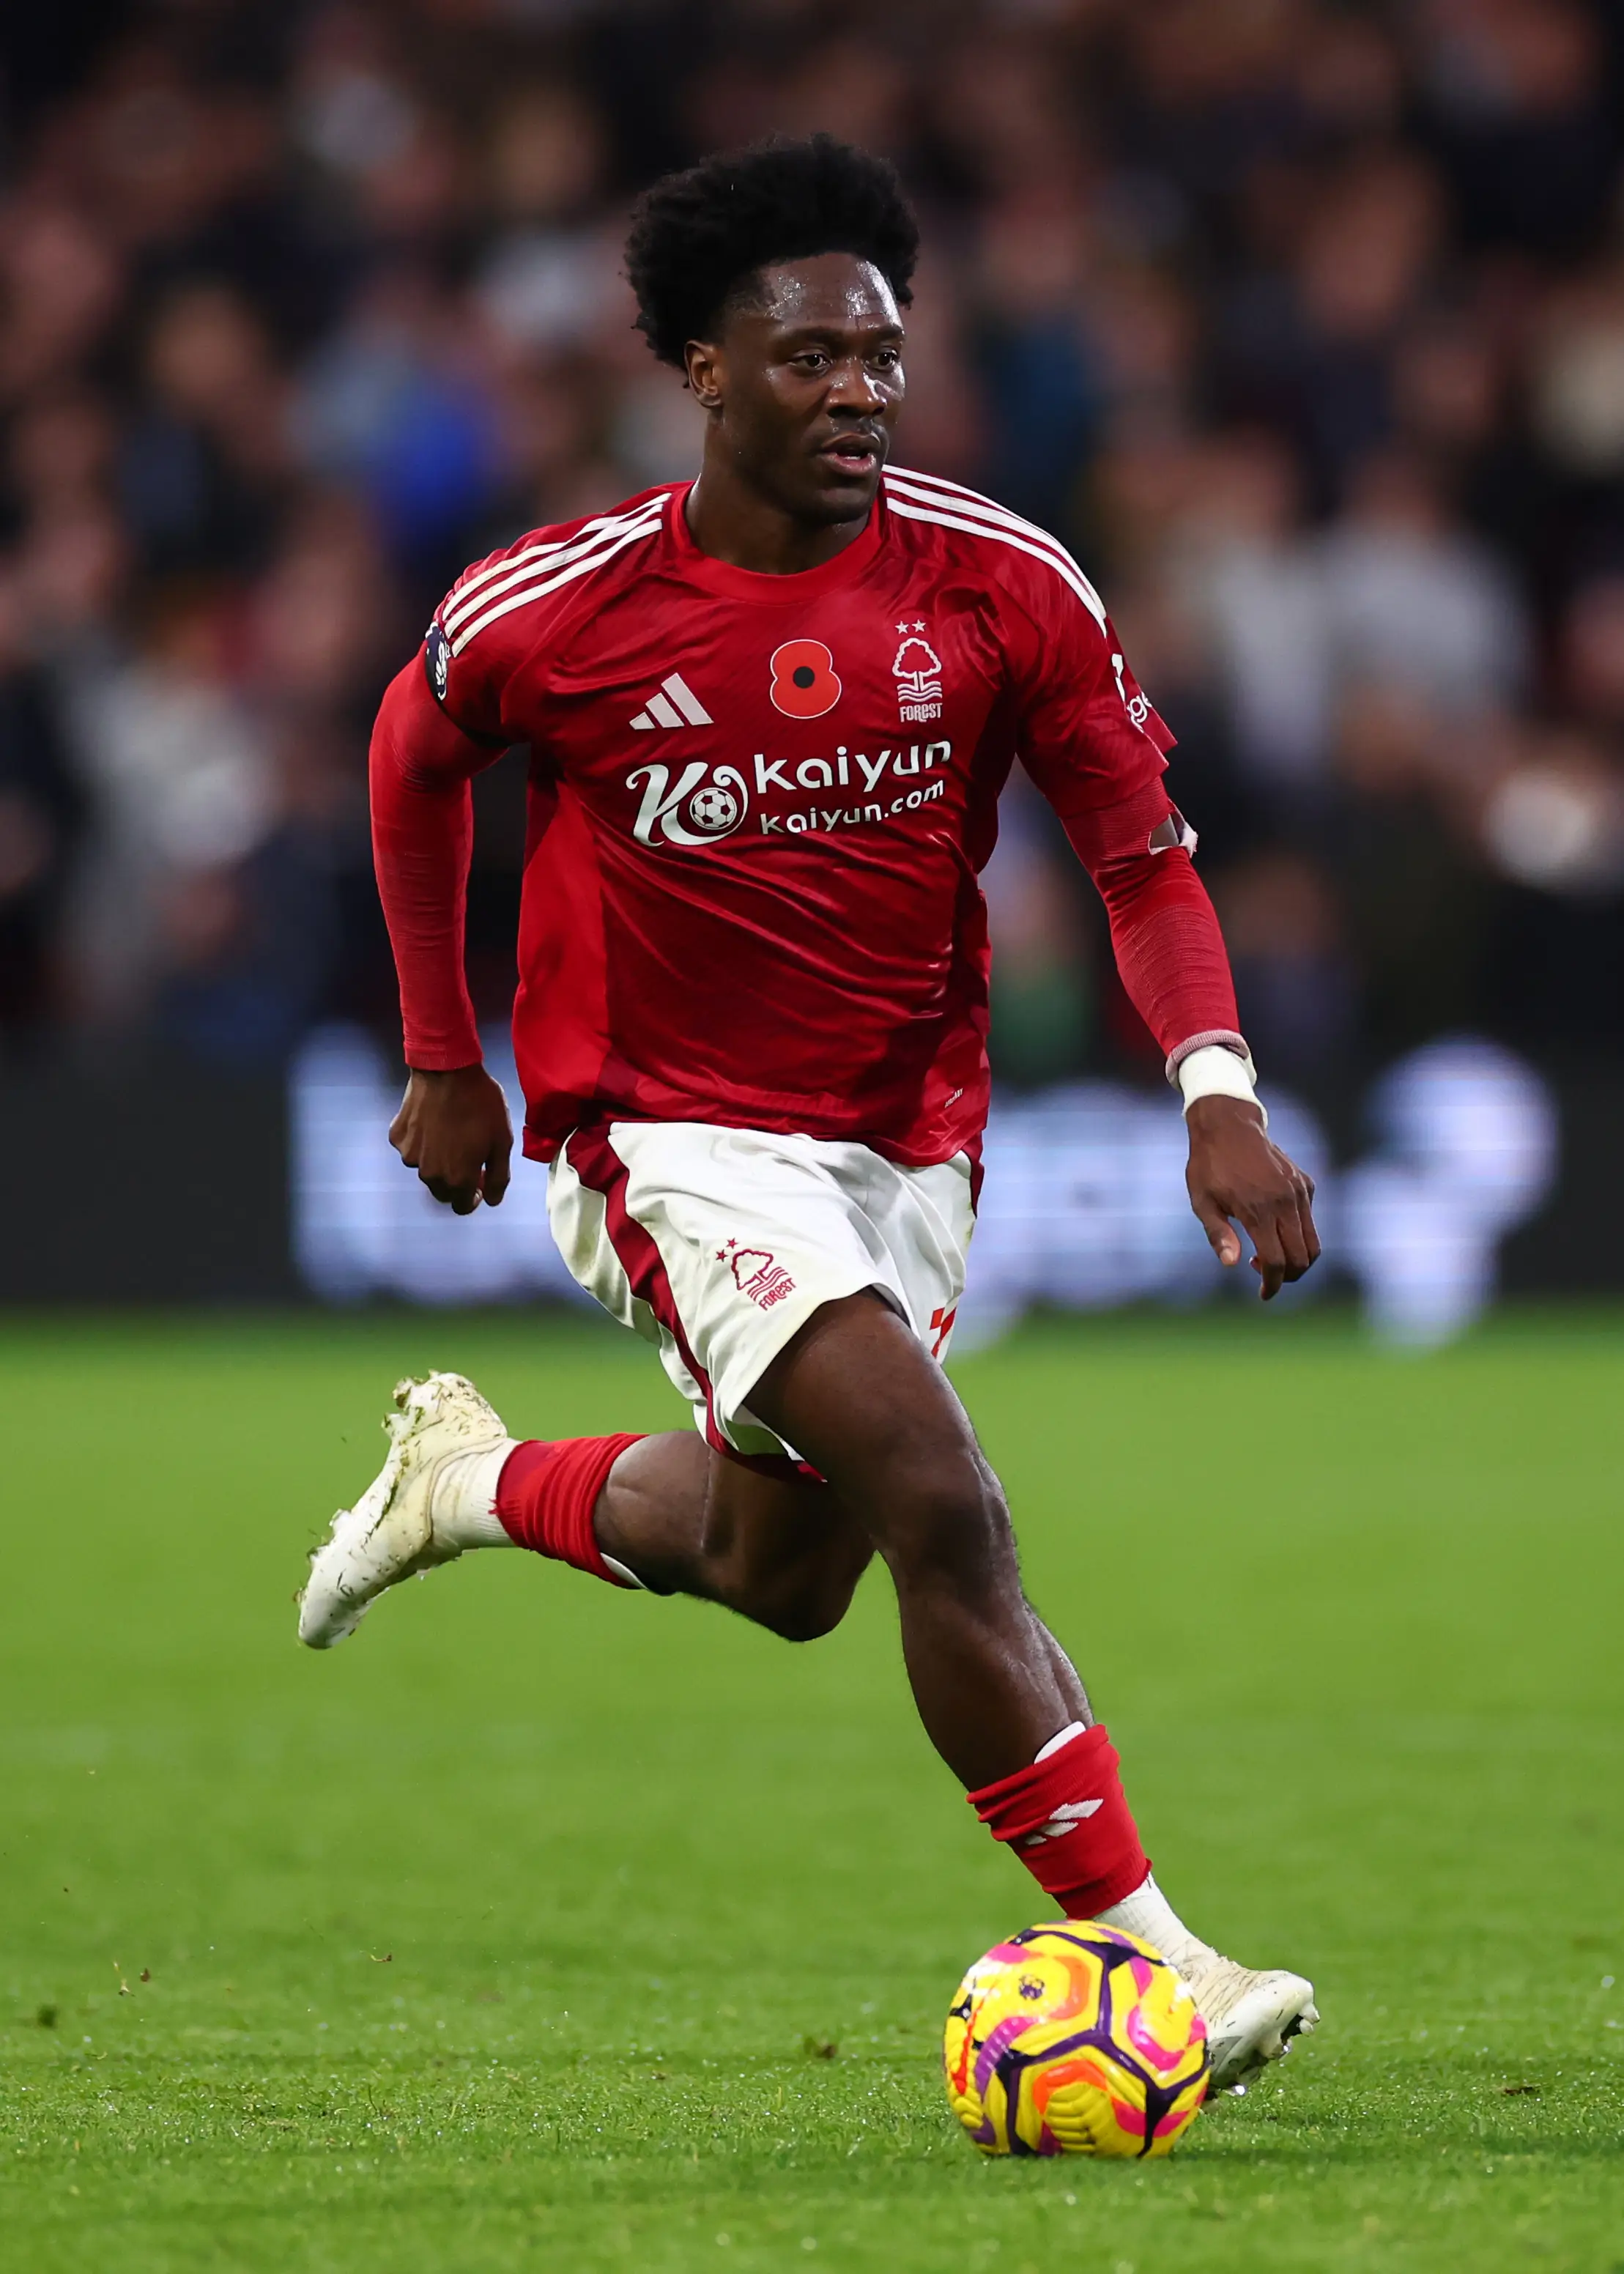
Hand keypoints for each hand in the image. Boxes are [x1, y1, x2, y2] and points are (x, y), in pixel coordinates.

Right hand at [390, 1065, 512, 1214]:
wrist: (447, 1069)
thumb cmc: (481, 1105)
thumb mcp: (502, 1141)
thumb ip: (499, 1177)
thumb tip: (493, 1201)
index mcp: (457, 1179)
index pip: (462, 1206)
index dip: (474, 1198)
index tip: (480, 1181)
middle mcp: (429, 1174)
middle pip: (442, 1192)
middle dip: (456, 1182)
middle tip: (468, 1157)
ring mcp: (409, 1155)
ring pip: (425, 1169)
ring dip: (438, 1160)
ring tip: (451, 1134)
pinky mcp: (397, 1136)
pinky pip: (411, 1148)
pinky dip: (422, 1142)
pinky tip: (433, 1122)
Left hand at [1185, 1094, 1319, 1301]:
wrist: (1229, 1125)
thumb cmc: (1209, 1166)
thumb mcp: (1202, 1202)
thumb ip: (1218, 1234)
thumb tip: (1233, 1265)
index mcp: (1258, 1210)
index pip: (1276, 1262)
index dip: (1272, 1284)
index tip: (1264, 1295)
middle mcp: (1285, 1202)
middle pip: (1302, 1258)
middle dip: (1287, 1277)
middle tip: (1263, 1275)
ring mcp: (1299, 1192)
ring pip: (1313, 1242)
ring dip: (1296, 1260)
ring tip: (1267, 1255)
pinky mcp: (1306, 1184)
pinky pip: (1310, 1220)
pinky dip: (1298, 1234)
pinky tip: (1272, 1226)